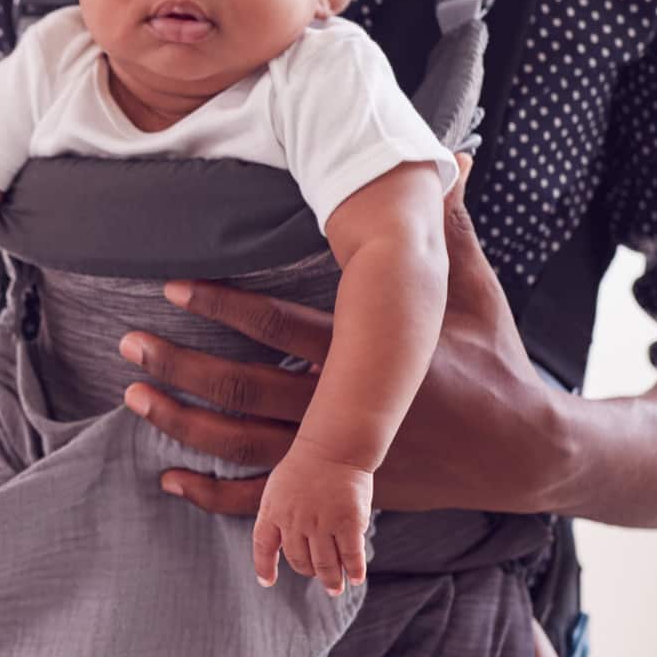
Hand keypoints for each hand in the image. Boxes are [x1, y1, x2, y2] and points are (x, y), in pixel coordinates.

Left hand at [122, 155, 577, 516]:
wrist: (526, 453)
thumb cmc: (495, 359)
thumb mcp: (474, 290)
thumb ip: (450, 224)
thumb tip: (450, 156)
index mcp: (375, 356)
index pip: (282, 329)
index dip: (225, 308)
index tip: (173, 288)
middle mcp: (349, 411)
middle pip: (247, 390)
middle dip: (182, 367)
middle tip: (130, 341)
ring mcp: (342, 460)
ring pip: (245, 446)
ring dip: (184, 424)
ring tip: (135, 396)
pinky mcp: (343, 493)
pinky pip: (267, 500)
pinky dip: (214, 494)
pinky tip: (169, 477)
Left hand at [252, 444, 373, 591]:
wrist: (335, 447)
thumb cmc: (306, 465)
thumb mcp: (279, 487)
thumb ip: (276, 513)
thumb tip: (279, 541)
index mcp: (273, 511)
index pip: (263, 546)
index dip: (264, 566)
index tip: (268, 582)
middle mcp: (295, 522)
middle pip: (299, 560)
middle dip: (308, 572)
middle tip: (318, 576)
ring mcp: (321, 524)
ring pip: (325, 564)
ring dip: (331, 580)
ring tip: (335, 588)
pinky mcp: (348, 523)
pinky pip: (351, 556)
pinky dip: (354, 570)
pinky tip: (357, 578)